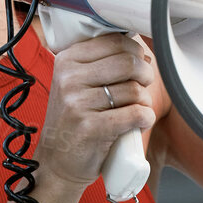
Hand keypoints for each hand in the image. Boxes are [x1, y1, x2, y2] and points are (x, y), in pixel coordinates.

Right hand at [33, 33, 157, 191]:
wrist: (57, 161)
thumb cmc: (74, 119)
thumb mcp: (75, 83)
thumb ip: (100, 62)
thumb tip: (141, 49)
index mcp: (67, 60)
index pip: (114, 41)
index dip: (136, 51)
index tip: (140, 63)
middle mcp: (69, 78)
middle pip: (128, 62)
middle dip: (145, 74)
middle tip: (144, 85)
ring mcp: (78, 103)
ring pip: (134, 90)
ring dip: (145, 100)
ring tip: (137, 108)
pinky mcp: (91, 127)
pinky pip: (134, 114)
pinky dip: (145, 117)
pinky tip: (141, 121)